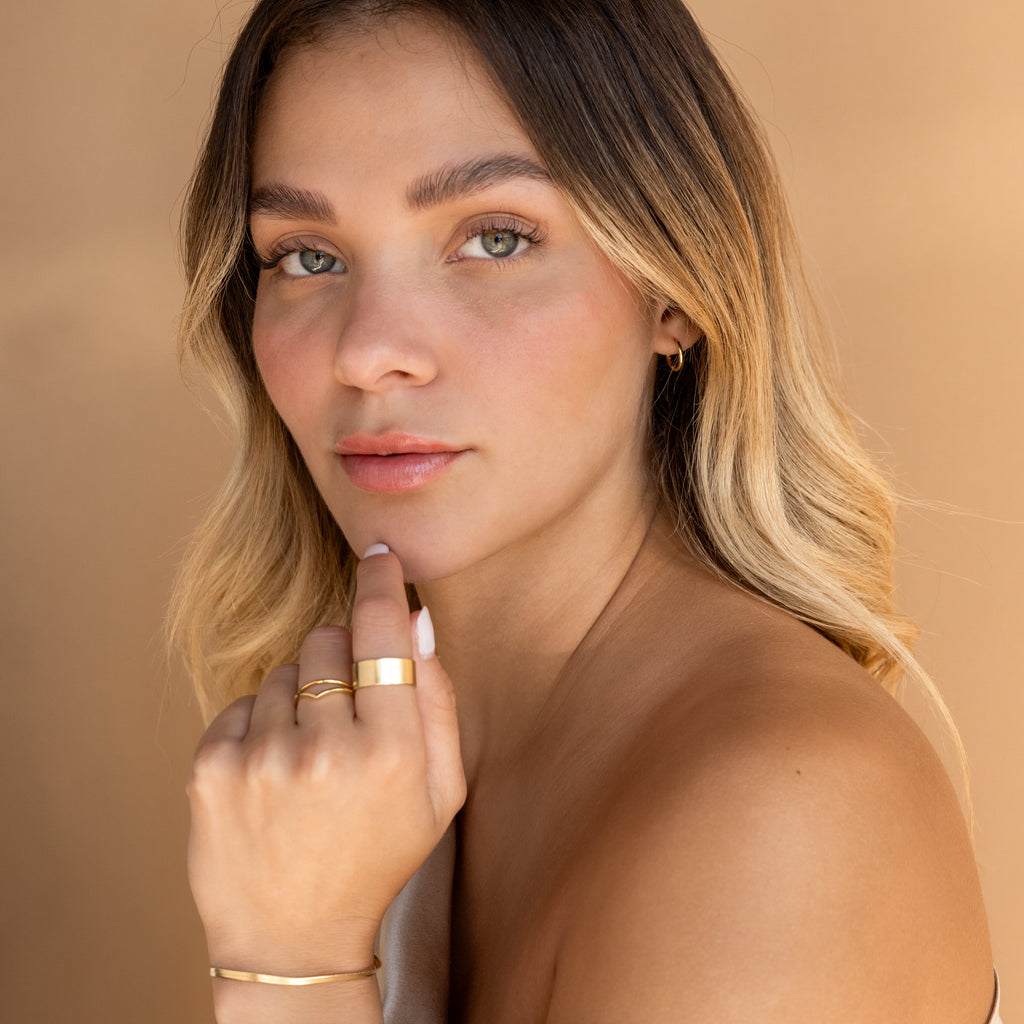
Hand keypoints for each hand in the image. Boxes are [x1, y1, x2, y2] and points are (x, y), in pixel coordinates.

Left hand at [186, 547, 465, 975]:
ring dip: (300, 696)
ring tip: (308, 756)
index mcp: (391, 753)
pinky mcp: (211, 767)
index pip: (382, 635)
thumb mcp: (440, 794)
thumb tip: (417, 622)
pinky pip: (243, 700)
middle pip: (328, 640)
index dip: (380, 585)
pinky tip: (274, 771)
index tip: (379, 555)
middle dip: (341, 659)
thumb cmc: (377, 857)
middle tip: (347, 713)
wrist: (292, 939)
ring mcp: (261, 758)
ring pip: (283, 669)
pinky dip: (261, 724)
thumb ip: (439, 704)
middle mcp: (324, 750)